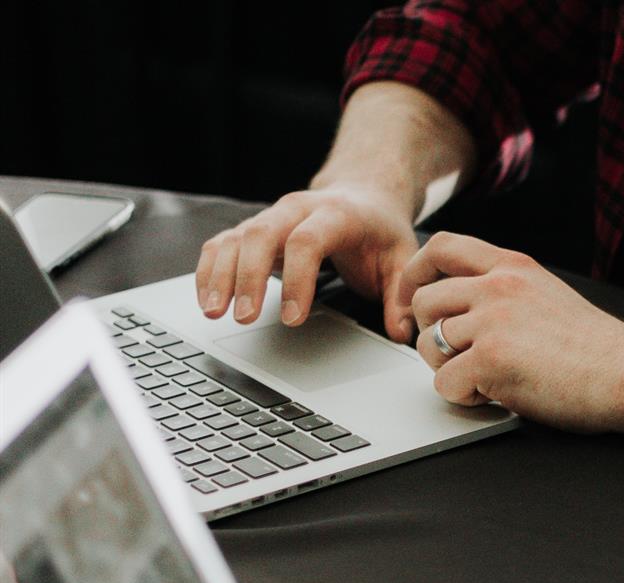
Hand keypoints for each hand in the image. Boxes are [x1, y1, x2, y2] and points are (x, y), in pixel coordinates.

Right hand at [194, 185, 418, 340]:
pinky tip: (208, 299)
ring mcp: (272, 216)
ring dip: (220, 274)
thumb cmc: (380, 230)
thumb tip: (403, 333)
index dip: (297, 280)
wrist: (364, 195)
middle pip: (261, 234)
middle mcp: (297, 209)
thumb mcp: (402, 258)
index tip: (292, 318)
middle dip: (248, 277)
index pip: (307, 241)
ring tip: (214, 313)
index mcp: (337, 214)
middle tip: (244, 318)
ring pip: (236, 237)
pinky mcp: (254, 228)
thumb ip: (401, 296)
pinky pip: (223, 242)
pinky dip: (211, 269)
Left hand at [399, 232, 623, 432]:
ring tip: (482, 380)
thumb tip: (468, 308)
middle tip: (455, 358)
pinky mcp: (491, 361)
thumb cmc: (598, 348)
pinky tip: (492, 396)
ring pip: (429, 343)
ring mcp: (493, 322)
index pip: (443, 247)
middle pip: (426, 300)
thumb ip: (508, 291)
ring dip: (446, 368)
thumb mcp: (548, 295)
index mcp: (514, 267)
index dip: (417, 273)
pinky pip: (444, 382)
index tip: (414, 299)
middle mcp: (499, 287)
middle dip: (431, 334)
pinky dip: (463, 397)